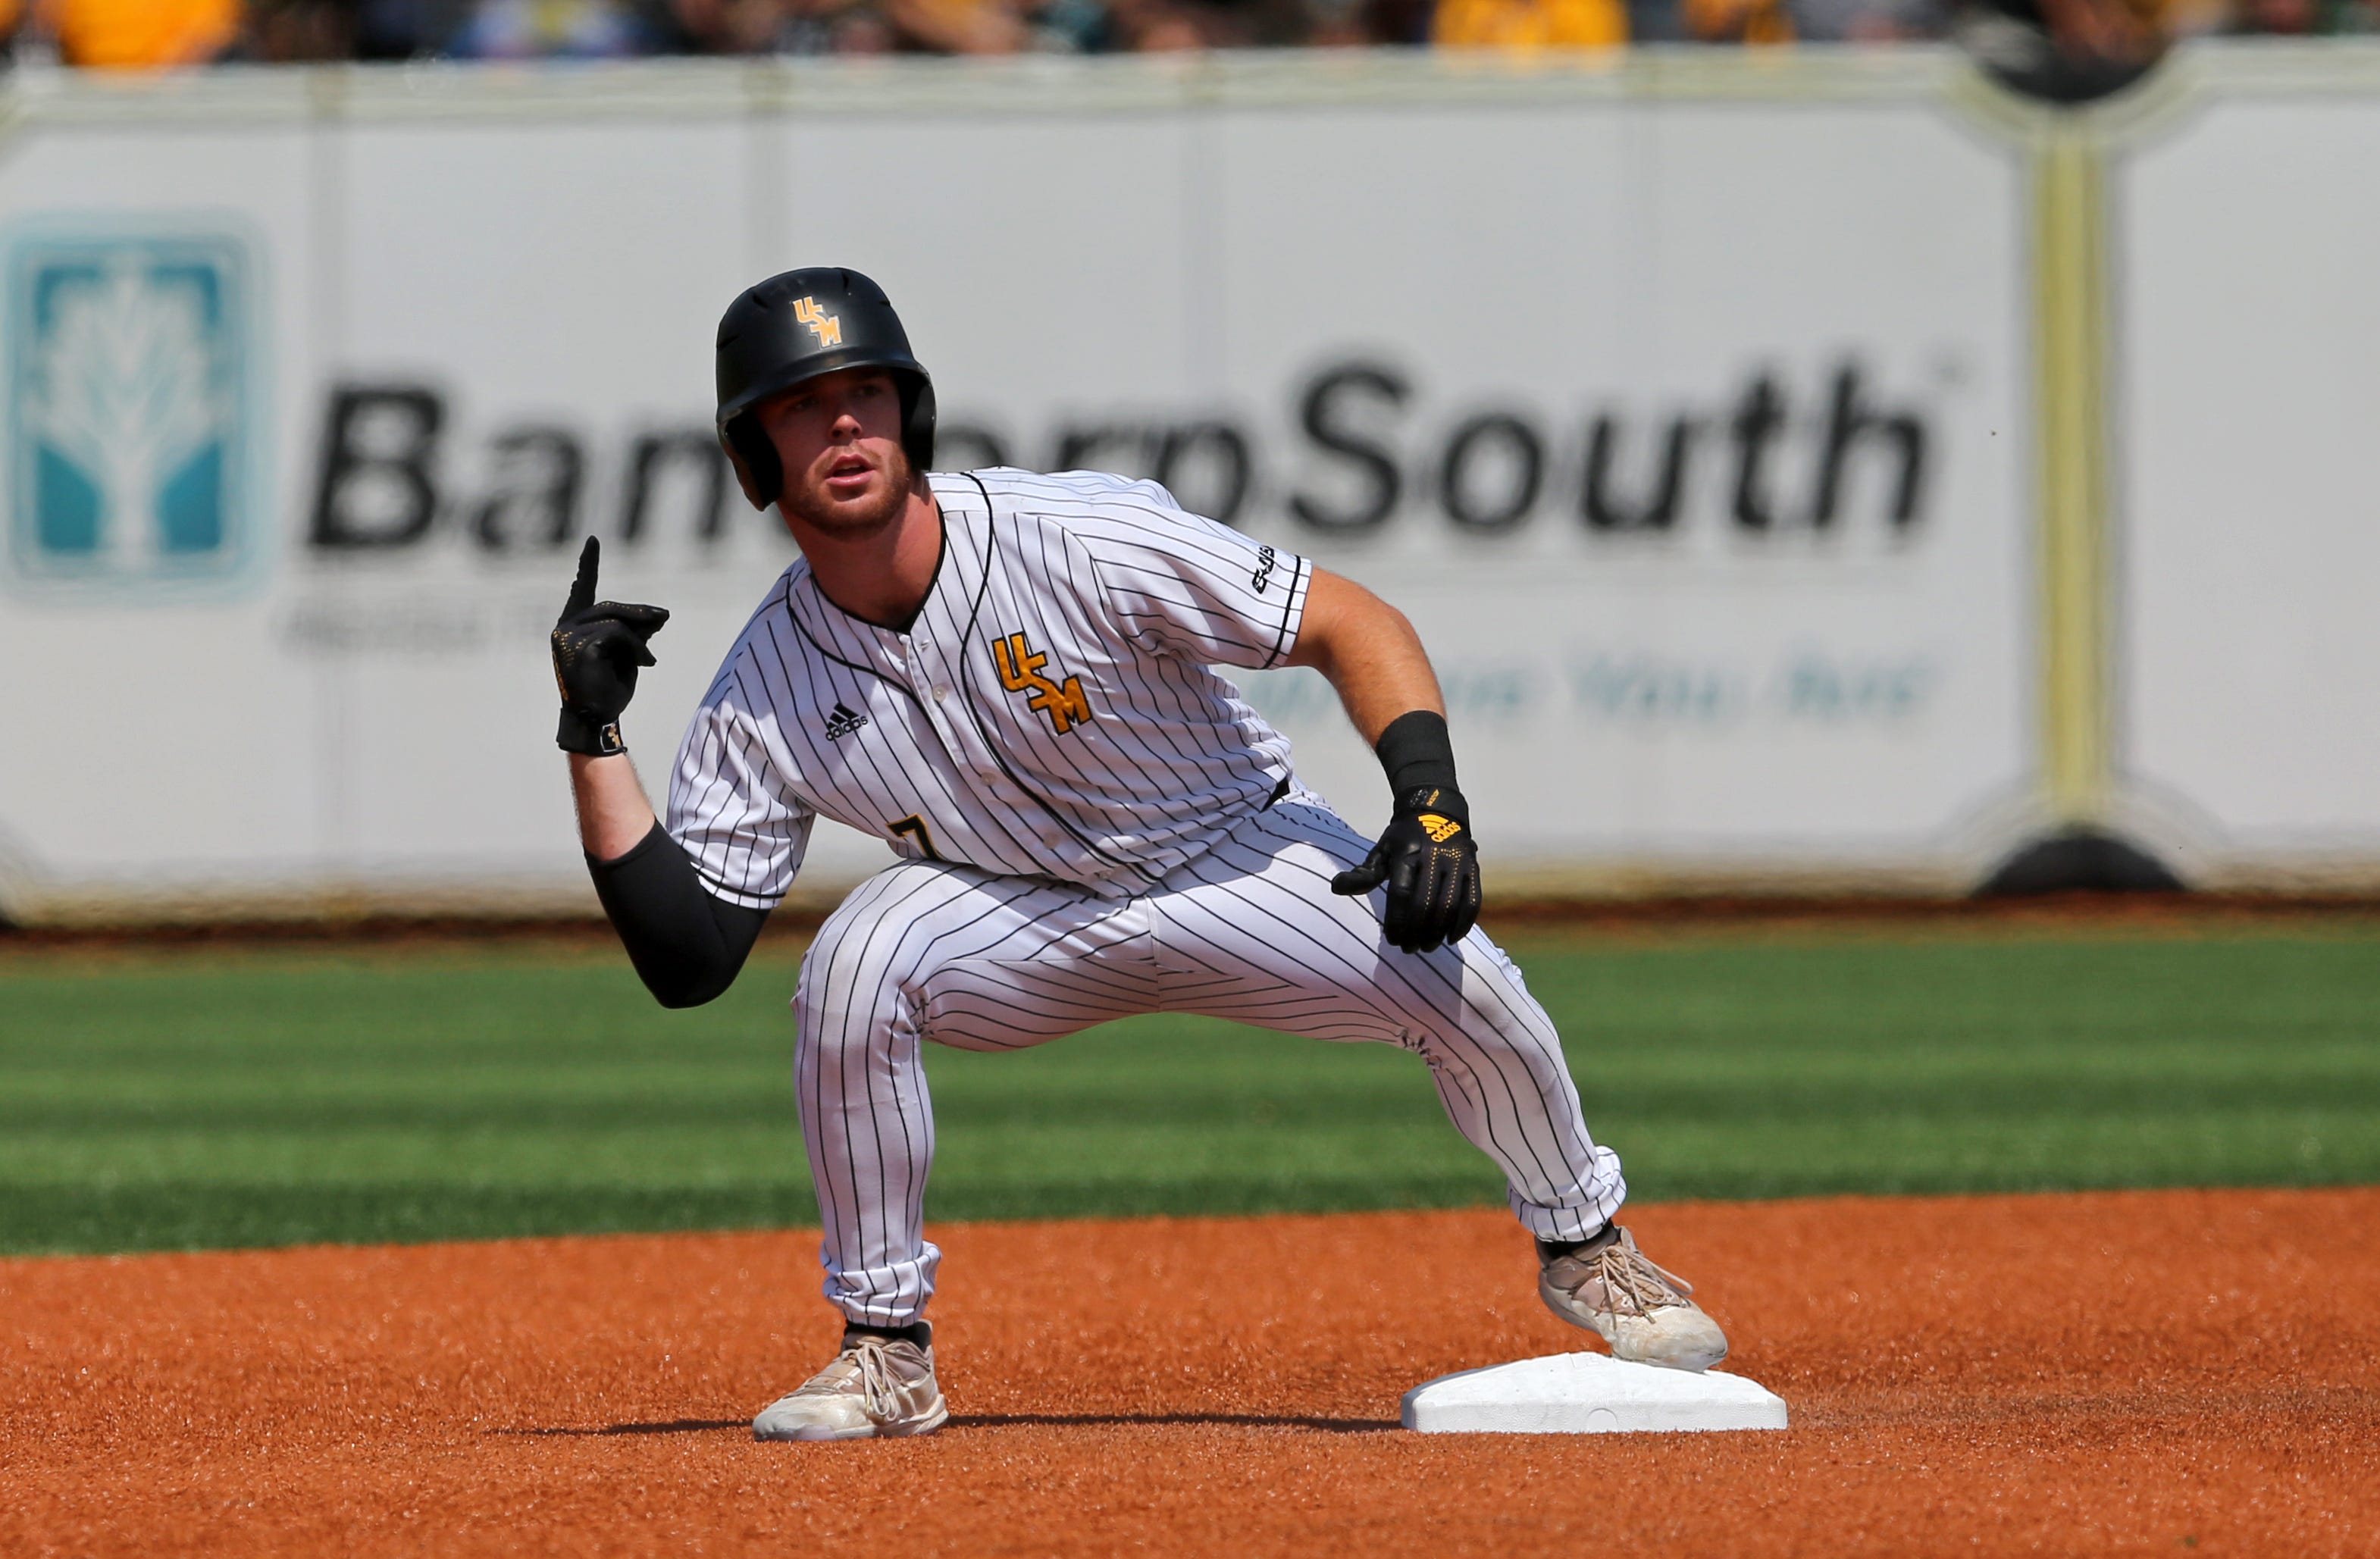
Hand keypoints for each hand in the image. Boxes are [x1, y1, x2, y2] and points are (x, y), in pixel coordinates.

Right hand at [551, 536, 669, 755]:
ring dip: (639, 637)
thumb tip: (658, 614)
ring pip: (614, 620)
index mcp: (572, 626)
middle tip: (665, 616)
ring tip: (648, 657)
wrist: (598, 717)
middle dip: (639, 612)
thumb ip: (635, 630)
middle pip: (608, 606)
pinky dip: (636, 647)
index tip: (593, 540)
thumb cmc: (610, 687)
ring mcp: (566, 637)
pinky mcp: (577, 648)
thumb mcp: (626, 652)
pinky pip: (616, 634)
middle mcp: (564, 627)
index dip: (588, 565)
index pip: (582, 589)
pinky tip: (647, 663)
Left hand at [1330, 784, 1480, 953]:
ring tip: (1426, 947)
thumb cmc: (1403, 838)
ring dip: (1437, 932)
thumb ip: (1363, 873)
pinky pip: (1473, 901)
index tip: (1392, 940)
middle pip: (1426, 903)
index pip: (1402, 894)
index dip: (1397, 921)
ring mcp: (1458, 861)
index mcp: (1408, 852)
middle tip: (1408, 948)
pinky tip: (1450, 939)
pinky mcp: (1474, 868)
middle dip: (1416, 931)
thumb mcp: (1381, 850)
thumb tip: (1336, 888)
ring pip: (1450, 905)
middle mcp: (1435, 855)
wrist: (1437, 811)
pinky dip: (1463, 924)